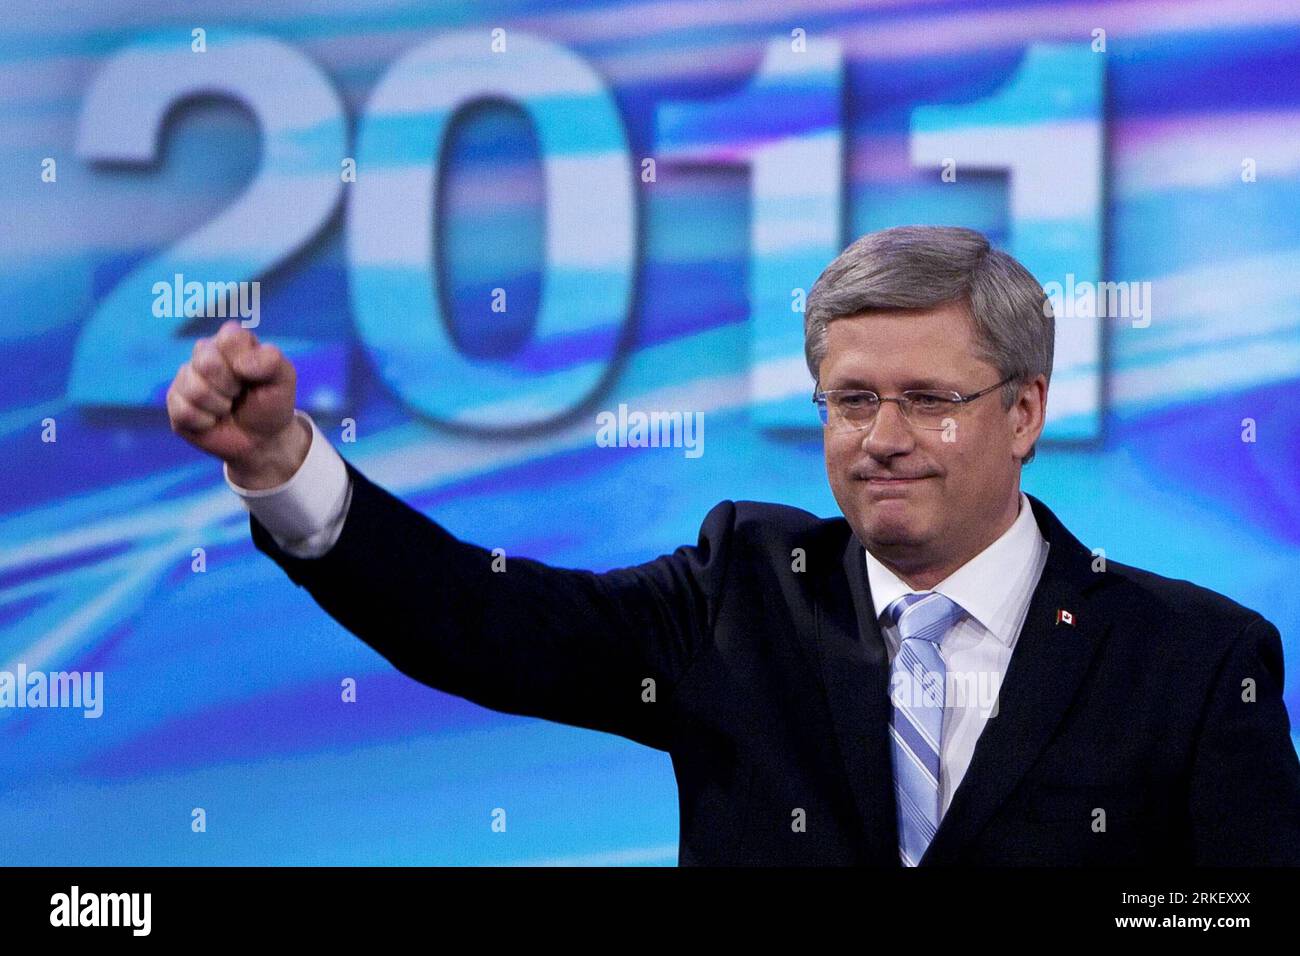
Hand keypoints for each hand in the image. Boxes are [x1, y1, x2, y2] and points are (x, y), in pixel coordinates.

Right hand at [166, 320, 308, 487]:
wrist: (262, 439)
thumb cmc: (271, 403)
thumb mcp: (283, 379)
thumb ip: (271, 361)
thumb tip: (240, 364)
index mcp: (231, 340)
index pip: (229, 338)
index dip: (245, 363)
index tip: (255, 377)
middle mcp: (205, 353)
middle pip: (206, 362)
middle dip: (230, 386)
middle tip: (239, 394)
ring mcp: (186, 377)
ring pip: (195, 389)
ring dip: (219, 406)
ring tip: (228, 407)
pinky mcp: (175, 403)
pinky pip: (184, 411)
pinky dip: (206, 422)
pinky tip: (213, 420)